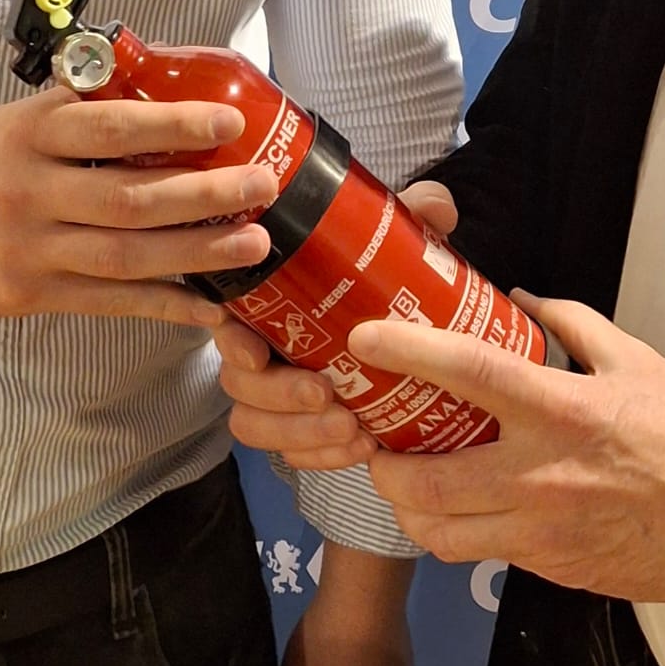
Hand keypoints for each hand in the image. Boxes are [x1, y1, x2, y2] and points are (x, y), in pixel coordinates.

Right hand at [0, 86, 276, 322]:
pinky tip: (208, 305)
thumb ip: (90, 107)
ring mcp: (28, 249)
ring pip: (125, 257)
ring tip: (252, 245)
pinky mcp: (29, 296)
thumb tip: (175, 87)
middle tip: (261, 187)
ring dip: (197, 253)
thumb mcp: (27, 114)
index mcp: (33, 135)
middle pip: (128, 200)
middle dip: (204, 196)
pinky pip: (108, 303)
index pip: (110, 129)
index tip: (229, 124)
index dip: (173, 127)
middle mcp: (29, 192)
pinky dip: (163, 304)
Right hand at [218, 181, 459, 466]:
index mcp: (272, 298)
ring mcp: (278, 394)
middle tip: (325, 393)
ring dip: (299, 434)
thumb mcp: (402, 238)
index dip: (232, 341)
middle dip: (278, 395)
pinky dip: (320, 458)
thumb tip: (436, 207)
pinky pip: (292, 456)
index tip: (258, 354)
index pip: (227, 320)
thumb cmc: (387, 274)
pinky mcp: (301, 429)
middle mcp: (264, 346)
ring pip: (257, 427)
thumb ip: (418, 214)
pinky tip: (361, 450)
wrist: (412, 326)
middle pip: (239, 384)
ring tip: (352, 429)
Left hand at [354, 294, 664, 602]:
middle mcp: (539, 476)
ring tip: (403, 481)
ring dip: (408, 508)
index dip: (409, 352)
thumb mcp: (635, 358)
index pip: (469, 373)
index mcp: (562, 410)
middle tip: (374, 437)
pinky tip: (461, 505)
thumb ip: (572, 323)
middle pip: (428, 481)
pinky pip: (483, 553)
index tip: (365, 338)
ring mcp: (541, 532)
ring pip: (441, 534)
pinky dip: (456, 530)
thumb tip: (519, 299)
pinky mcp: (549, 569)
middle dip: (382, 462)